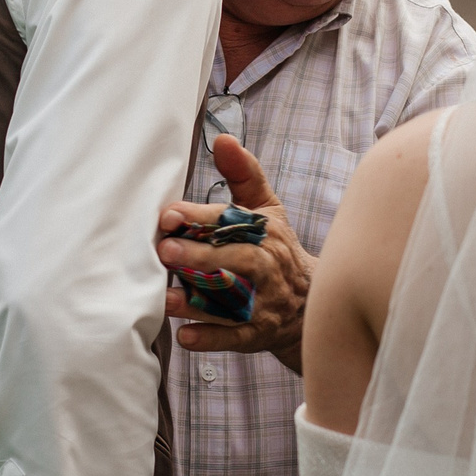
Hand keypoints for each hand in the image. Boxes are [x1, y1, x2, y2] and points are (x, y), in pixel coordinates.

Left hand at [157, 135, 314, 370]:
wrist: (310, 303)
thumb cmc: (276, 248)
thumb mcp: (266, 209)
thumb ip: (243, 175)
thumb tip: (223, 138)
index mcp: (267, 232)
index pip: (234, 221)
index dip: (201, 218)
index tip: (169, 214)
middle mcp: (269, 266)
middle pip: (239, 261)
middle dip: (202, 256)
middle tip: (165, 251)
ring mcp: (265, 302)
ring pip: (235, 303)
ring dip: (199, 302)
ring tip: (167, 297)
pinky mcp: (258, 334)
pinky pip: (236, 338)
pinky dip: (211, 338)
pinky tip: (185, 335)